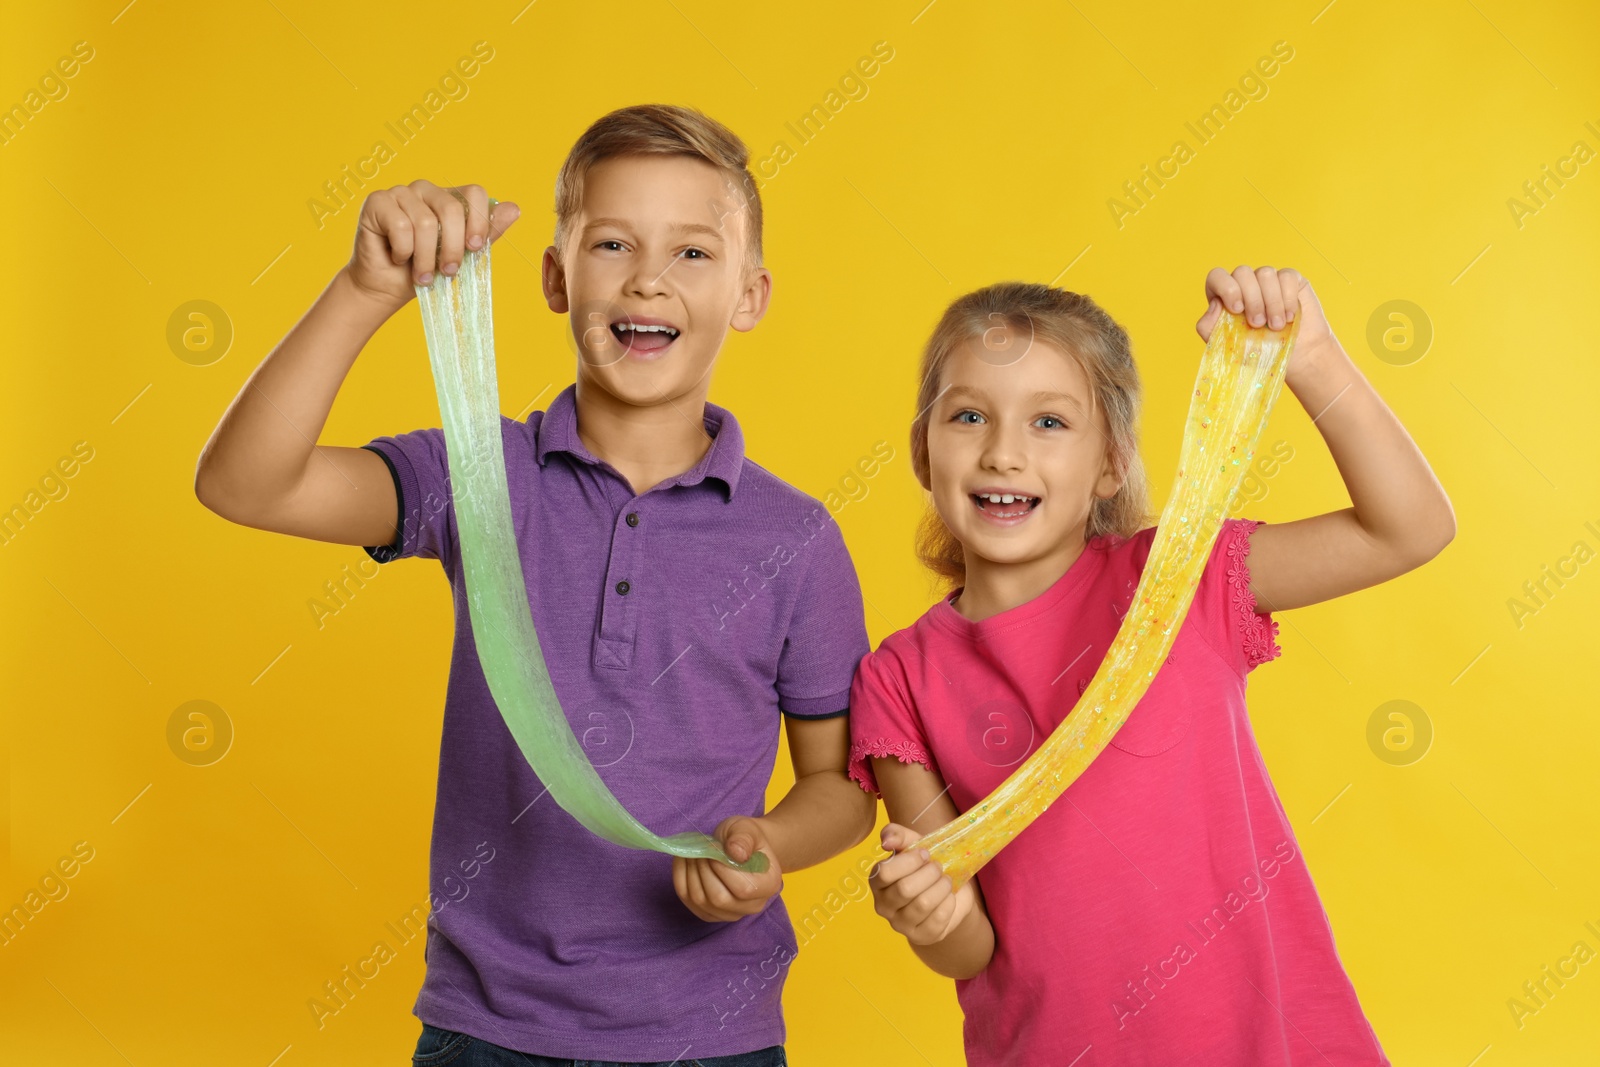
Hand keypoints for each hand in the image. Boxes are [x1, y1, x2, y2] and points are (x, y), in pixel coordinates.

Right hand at [345, 179, 519, 311]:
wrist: (387, 287)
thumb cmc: (425, 270)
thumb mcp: (462, 256)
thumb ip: (486, 232)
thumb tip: (515, 208)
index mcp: (449, 198)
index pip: (475, 192)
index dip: (479, 222)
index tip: (475, 249)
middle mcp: (426, 190)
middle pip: (452, 209)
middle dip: (453, 248)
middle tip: (448, 272)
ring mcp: (401, 192)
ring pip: (425, 222)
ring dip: (426, 258)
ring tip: (422, 274)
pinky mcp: (378, 201)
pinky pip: (401, 226)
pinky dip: (403, 251)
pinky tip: (399, 258)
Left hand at [672, 816, 783, 921]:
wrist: (741, 849)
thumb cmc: (745, 838)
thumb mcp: (747, 829)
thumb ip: (743, 838)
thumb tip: (734, 852)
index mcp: (769, 885)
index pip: (743, 888)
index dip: (722, 868)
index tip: (714, 847)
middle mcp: (752, 906)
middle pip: (719, 898)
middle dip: (703, 870)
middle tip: (700, 849)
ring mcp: (730, 914)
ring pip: (701, 901)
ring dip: (690, 873)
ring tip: (693, 852)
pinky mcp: (710, 914)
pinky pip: (689, 902)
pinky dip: (681, 879)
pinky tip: (685, 861)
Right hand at [869, 823, 976, 945]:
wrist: (948, 892)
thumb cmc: (925, 866)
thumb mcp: (914, 844)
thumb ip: (897, 835)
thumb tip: (886, 841)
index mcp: (877, 882)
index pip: (884, 873)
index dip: (908, 861)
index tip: (925, 853)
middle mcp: (883, 906)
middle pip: (905, 889)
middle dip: (928, 874)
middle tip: (939, 867)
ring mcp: (900, 925)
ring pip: (922, 904)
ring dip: (940, 888)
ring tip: (946, 880)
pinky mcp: (920, 937)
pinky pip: (937, 920)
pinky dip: (948, 904)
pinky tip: (949, 897)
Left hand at [1194, 265, 1339, 383]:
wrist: (1293, 358)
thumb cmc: (1256, 354)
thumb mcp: (1226, 346)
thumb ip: (1208, 326)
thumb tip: (1215, 303)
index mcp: (1225, 296)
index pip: (1217, 276)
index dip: (1226, 288)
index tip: (1237, 310)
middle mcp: (1245, 283)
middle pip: (1242, 272)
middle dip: (1252, 300)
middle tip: (1258, 324)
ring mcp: (1267, 279)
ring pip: (1266, 273)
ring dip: (1271, 302)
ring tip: (1276, 326)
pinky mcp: (1290, 279)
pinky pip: (1287, 276)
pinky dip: (1288, 298)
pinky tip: (1289, 317)